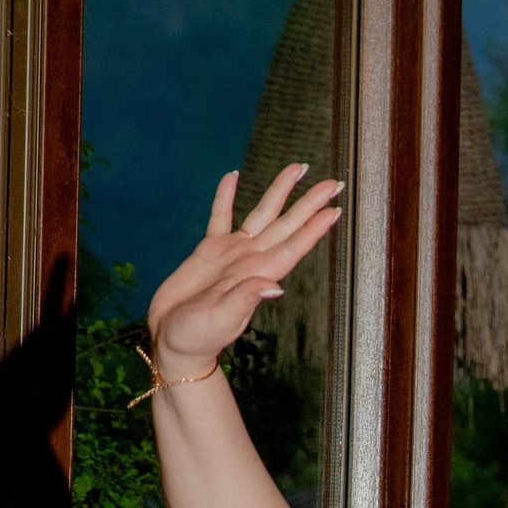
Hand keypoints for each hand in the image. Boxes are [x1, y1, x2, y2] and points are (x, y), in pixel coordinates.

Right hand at [146, 166, 343, 377]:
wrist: (173, 340)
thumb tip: (274, 286)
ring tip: (295, 168)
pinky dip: (226, 196)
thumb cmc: (199, 336)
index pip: (294, 246)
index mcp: (259, 275)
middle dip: (308, 203)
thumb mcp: (223, 319)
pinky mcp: (209, 250)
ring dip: (278, 191)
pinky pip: (220, 216)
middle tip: (332, 182)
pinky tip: (234, 176)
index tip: (334, 208)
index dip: (314, 227)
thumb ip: (246, 299)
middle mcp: (252, 260)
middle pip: (286, 224)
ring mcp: (233, 253)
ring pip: (261, 214)